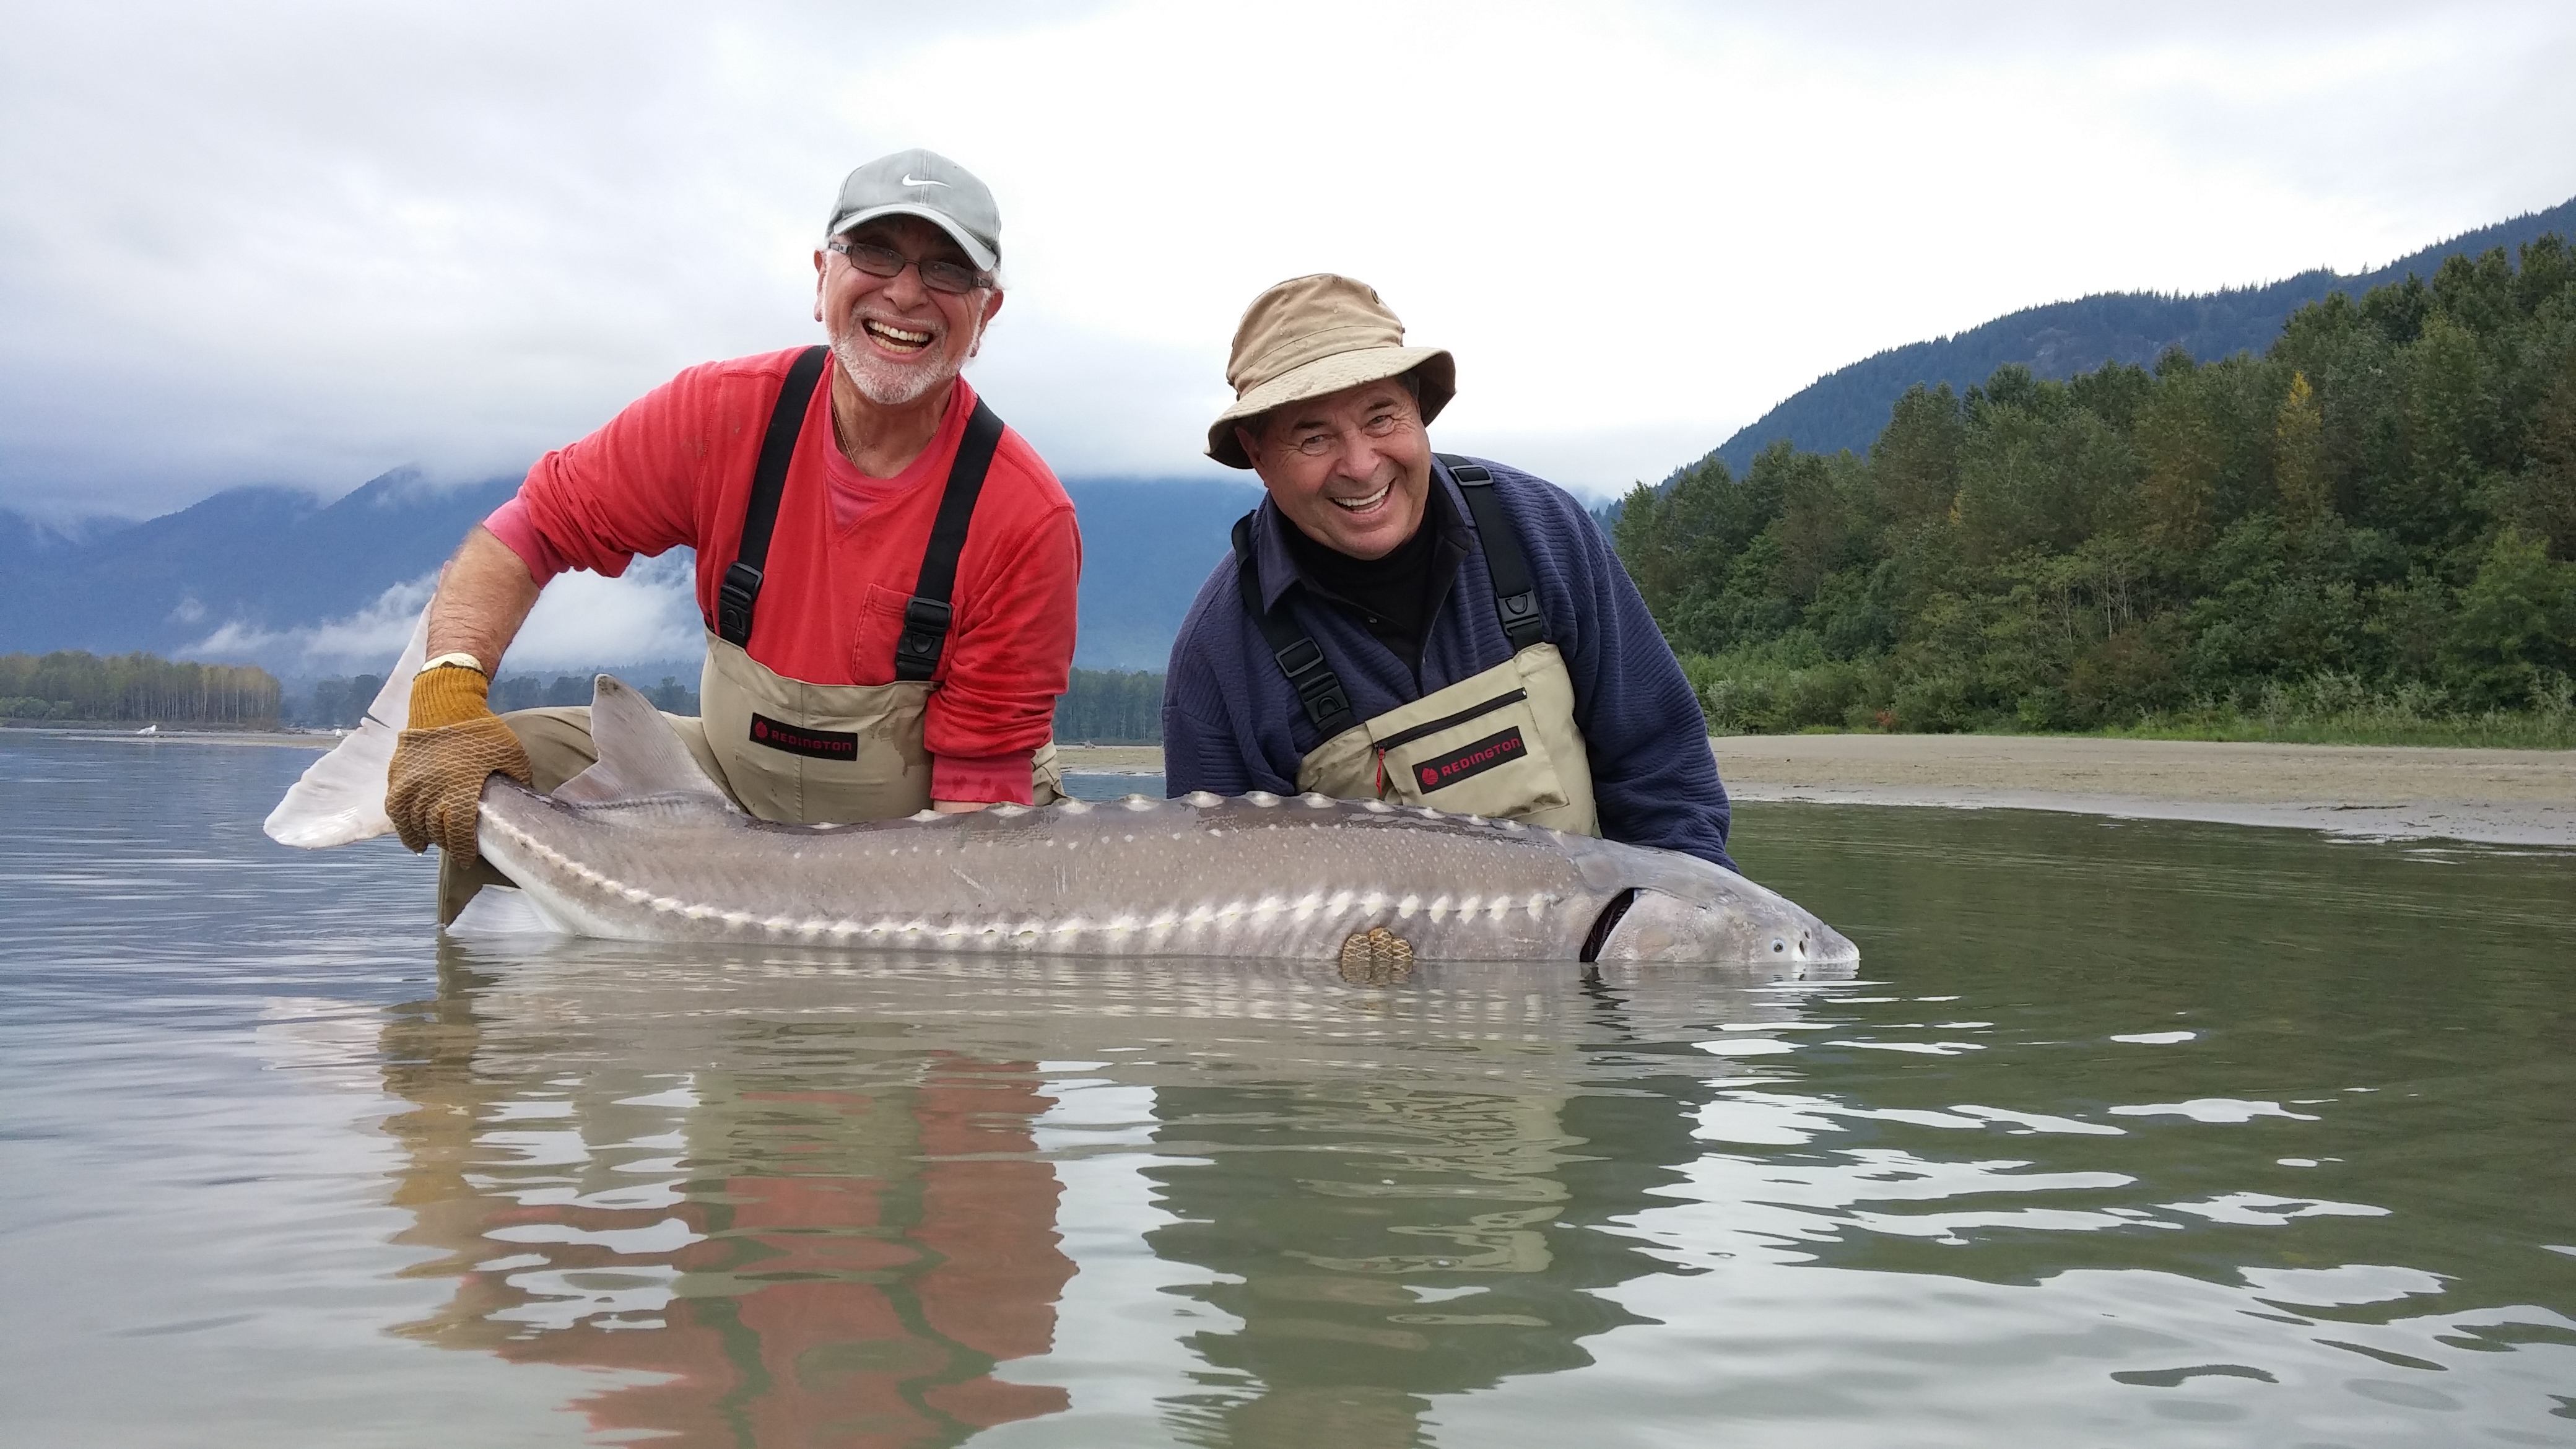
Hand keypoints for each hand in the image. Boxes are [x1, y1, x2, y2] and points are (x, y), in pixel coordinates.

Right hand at [385, 664, 532, 864]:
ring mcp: (409, 783)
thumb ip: (518, 781)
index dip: (463, 850)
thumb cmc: (482, 730)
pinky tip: (410, 833)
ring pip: (410, 823)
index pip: (457, 833)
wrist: (444, 702)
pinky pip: (394, 808)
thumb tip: (525, 802)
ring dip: (422, 837)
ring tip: (431, 843)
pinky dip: (401, 824)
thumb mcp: (512, 754)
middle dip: (445, 843)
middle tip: (455, 847)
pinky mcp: (396, 775)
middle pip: (434, 830)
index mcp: (460, 789)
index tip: (468, 859)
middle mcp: (430, 791)